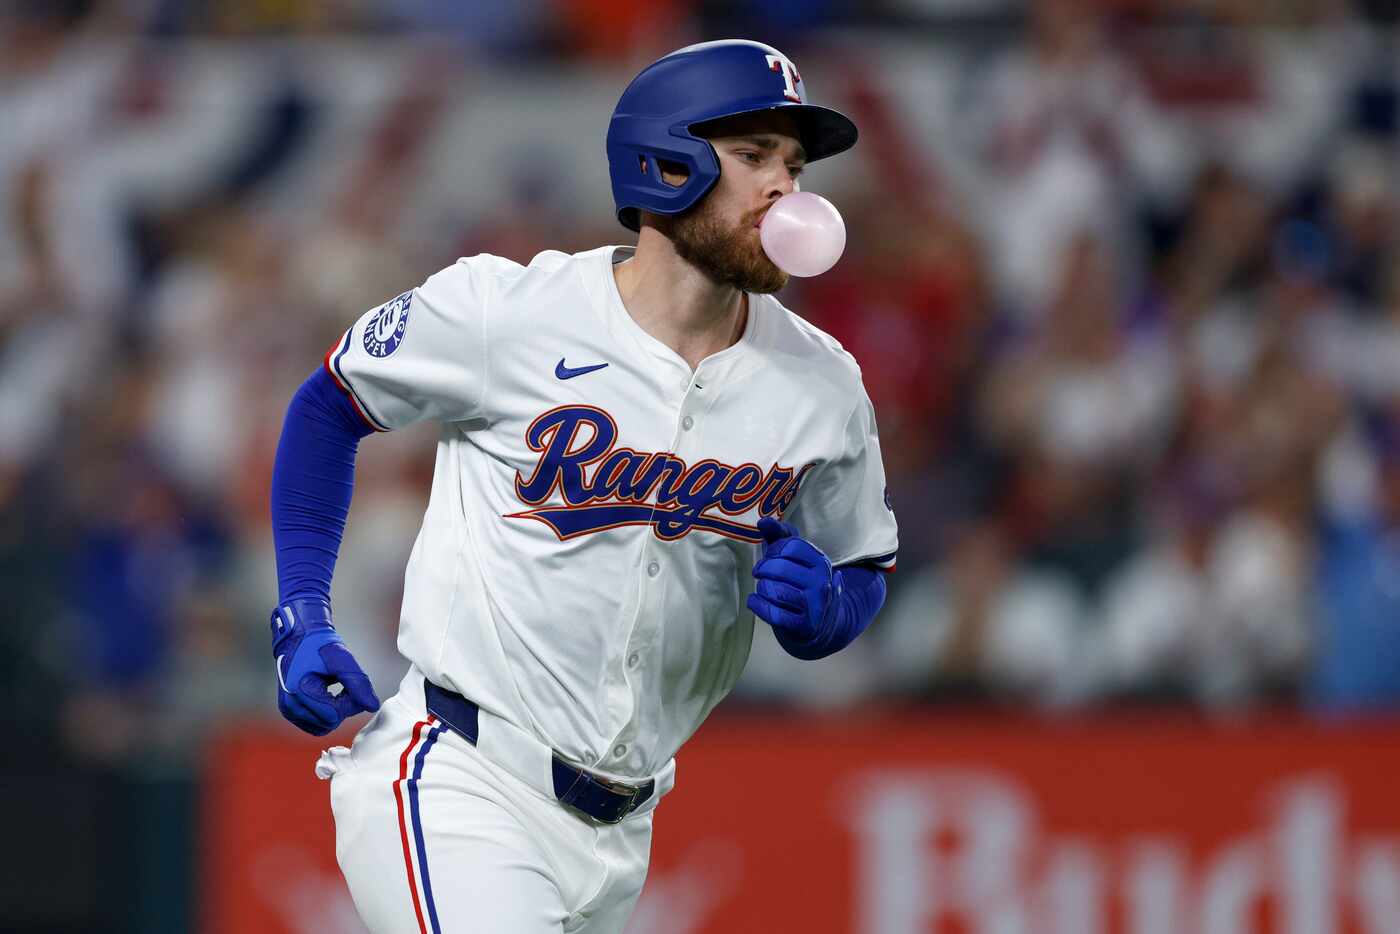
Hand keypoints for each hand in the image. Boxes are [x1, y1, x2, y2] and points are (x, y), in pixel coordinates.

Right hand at [270, 598, 380, 735]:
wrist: (299, 637)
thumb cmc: (319, 645)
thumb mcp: (342, 660)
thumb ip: (358, 683)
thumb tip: (373, 706)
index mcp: (299, 692)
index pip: (335, 715)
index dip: (350, 701)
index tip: (349, 682)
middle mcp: (290, 705)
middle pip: (330, 723)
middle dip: (343, 706)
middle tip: (343, 683)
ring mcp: (289, 711)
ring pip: (324, 727)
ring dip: (335, 711)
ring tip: (334, 688)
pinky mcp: (291, 712)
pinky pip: (317, 725)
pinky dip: (327, 713)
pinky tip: (328, 695)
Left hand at [746, 517, 836, 640]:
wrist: (821, 625)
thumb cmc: (803, 585)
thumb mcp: (798, 560)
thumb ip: (781, 537)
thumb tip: (763, 521)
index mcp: (821, 562)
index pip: (791, 546)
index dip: (773, 550)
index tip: (770, 556)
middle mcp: (821, 583)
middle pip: (779, 568)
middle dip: (763, 570)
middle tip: (760, 573)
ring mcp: (814, 606)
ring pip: (773, 591)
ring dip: (761, 589)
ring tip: (763, 589)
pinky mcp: (803, 626)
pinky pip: (771, 613)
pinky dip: (757, 605)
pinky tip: (755, 601)